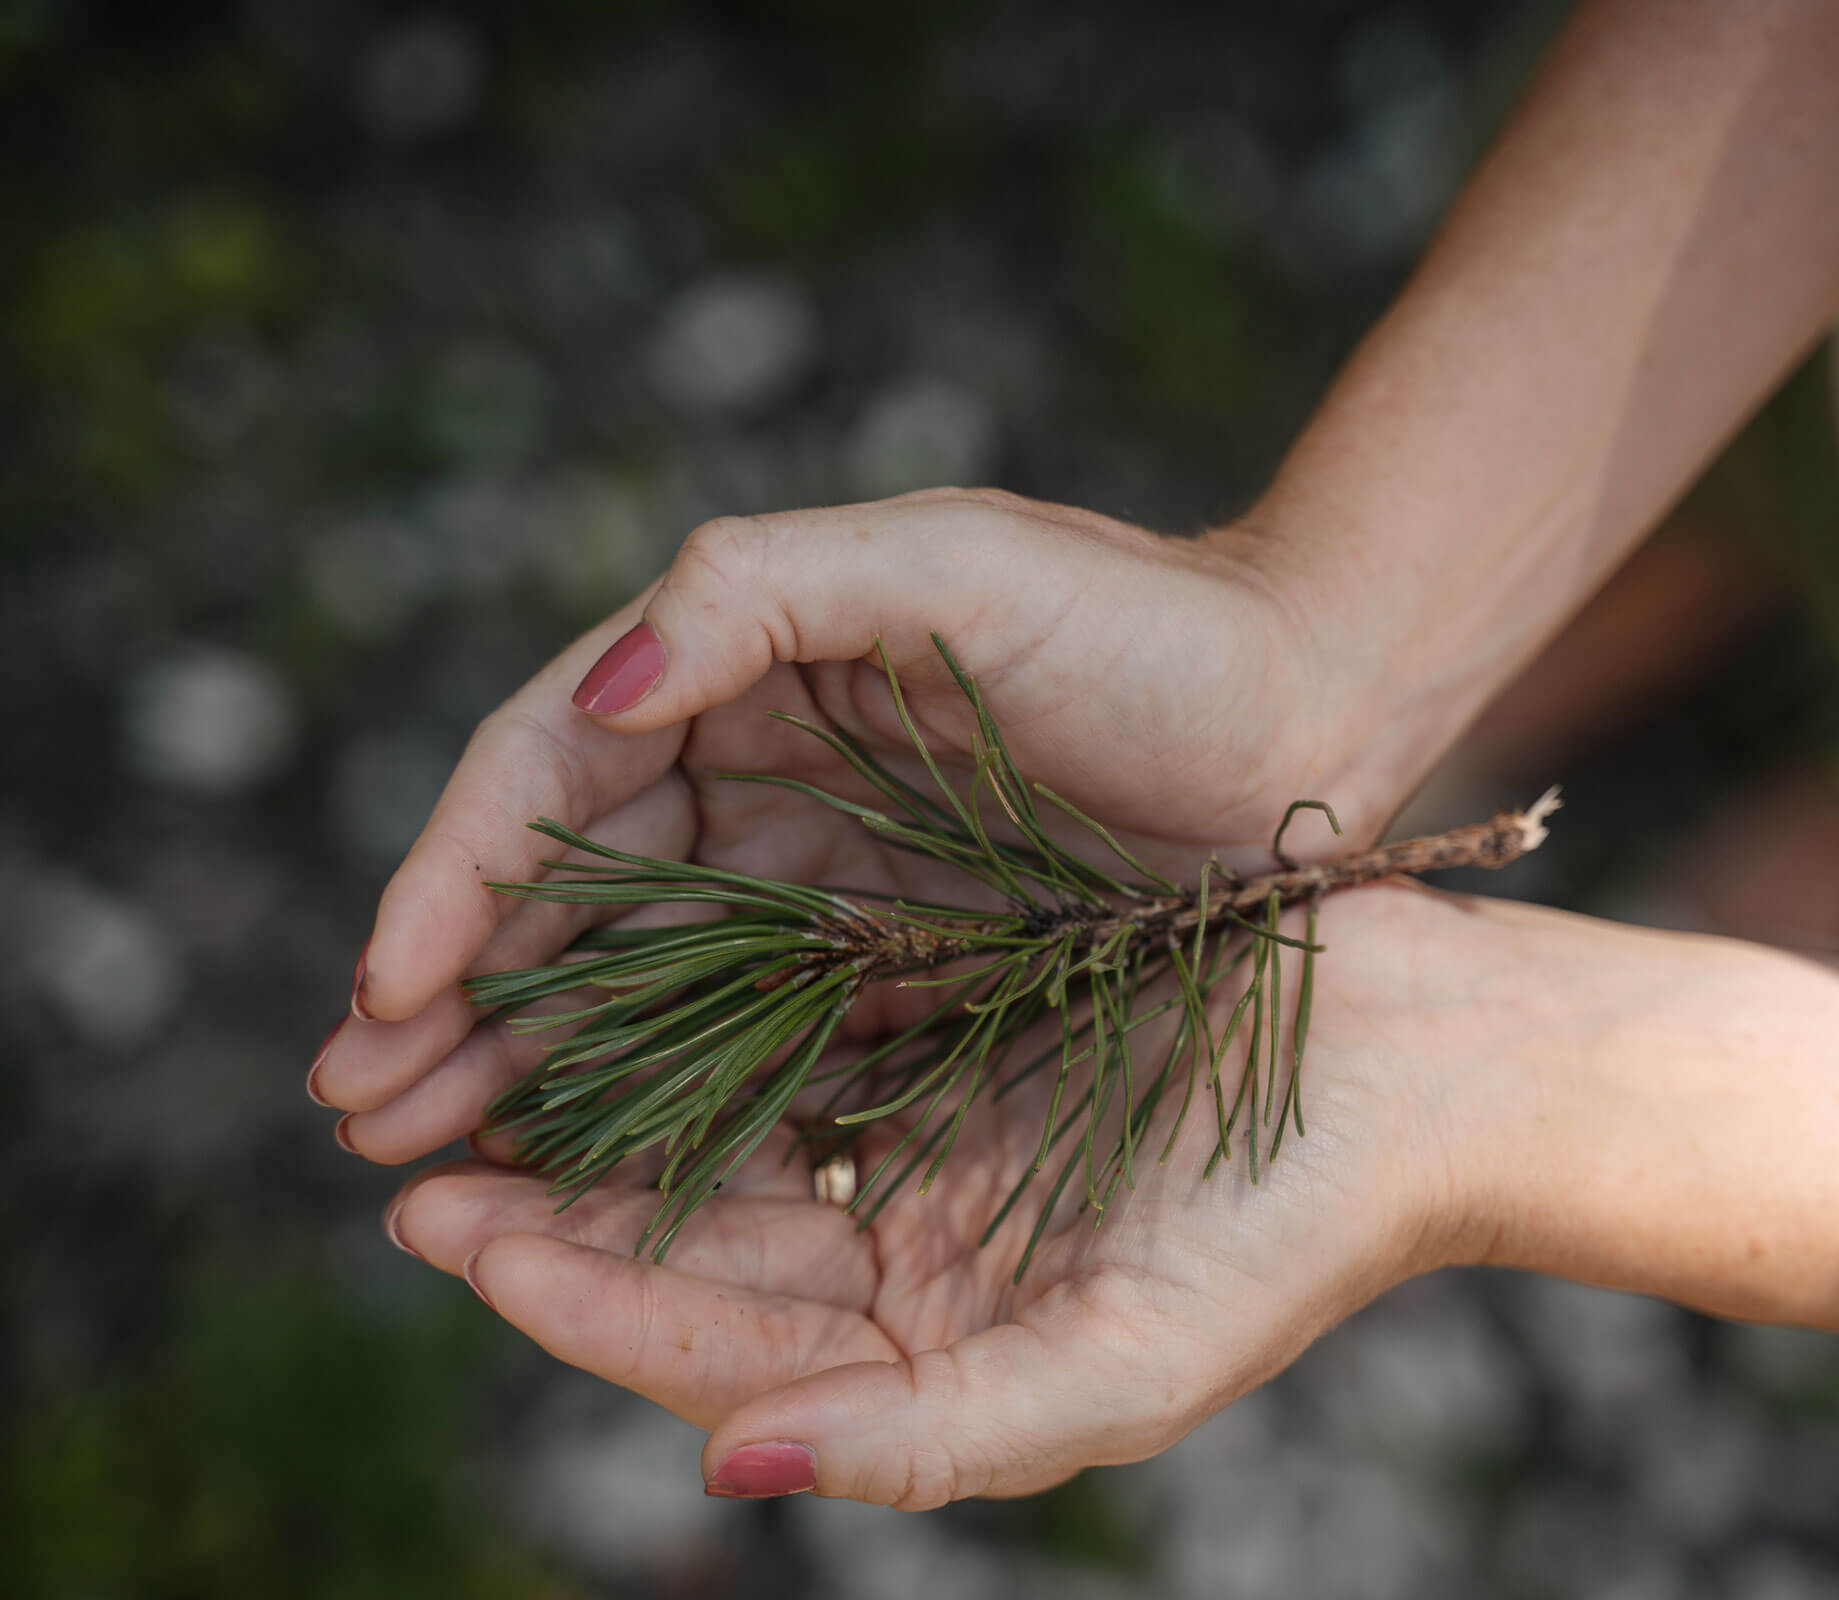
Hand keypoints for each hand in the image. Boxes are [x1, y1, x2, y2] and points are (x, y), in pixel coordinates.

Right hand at [313, 488, 1434, 1159]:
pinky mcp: (890, 966)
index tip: (391, 986)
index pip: (554, 763)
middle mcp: (756, 768)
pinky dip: (657, 1102)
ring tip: (426, 1161)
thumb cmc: (1146, 625)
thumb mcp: (956, 561)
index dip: (459, 871)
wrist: (1313, 714)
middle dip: (457, 998)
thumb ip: (768, 590)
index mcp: (744, 661)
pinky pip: (744, 1040)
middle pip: (566, 889)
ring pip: (637, 979)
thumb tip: (601, 684)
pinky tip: (587, 1173)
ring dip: (526, 1067)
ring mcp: (818, 876)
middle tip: (357, 1116)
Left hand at [380, 885, 1502, 1506]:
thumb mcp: (1127, 1357)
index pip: (721, 1350)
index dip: (583, 1300)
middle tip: (413, 1157)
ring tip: (484, 1066)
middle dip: (558, 1210)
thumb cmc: (1299, 1224)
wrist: (1432, 1064)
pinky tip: (638, 973)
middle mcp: (920, 1256)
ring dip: (618, 1109)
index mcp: (941, 1352)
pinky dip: (722, 1015)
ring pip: (738, 1138)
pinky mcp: (967, 1036)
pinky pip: (812, 1031)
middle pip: (700, 1249)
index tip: (456, 1238)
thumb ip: (931, 1436)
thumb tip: (725, 1468)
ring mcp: (939, 1141)